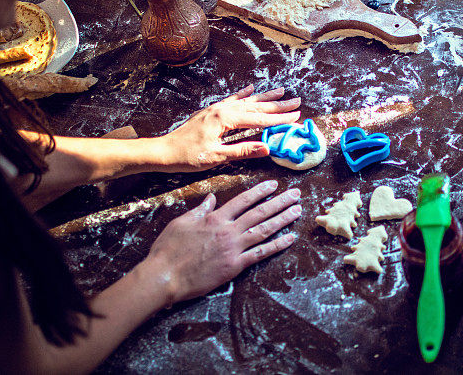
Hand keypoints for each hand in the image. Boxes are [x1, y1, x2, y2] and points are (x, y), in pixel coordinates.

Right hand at [143, 180, 301, 303]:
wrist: (164, 276)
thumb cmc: (168, 250)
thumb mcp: (182, 222)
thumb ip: (200, 210)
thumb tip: (212, 198)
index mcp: (215, 218)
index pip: (243, 200)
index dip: (261, 191)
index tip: (275, 185)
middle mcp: (228, 230)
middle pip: (260, 212)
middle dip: (280, 202)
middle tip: (296, 194)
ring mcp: (233, 248)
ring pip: (264, 230)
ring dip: (283, 219)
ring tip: (298, 211)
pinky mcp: (234, 266)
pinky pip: (261, 253)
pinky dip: (277, 245)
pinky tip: (290, 238)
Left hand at [157, 85, 299, 171]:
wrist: (163, 151)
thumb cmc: (187, 157)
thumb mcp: (216, 157)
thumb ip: (242, 151)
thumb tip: (267, 148)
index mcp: (225, 119)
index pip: (258, 119)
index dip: (279, 119)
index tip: (296, 116)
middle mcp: (222, 109)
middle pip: (255, 106)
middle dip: (277, 104)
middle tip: (297, 101)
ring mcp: (216, 109)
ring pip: (246, 100)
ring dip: (264, 96)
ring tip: (281, 91)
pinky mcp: (211, 112)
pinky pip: (232, 100)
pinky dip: (243, 94)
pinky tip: (251, 88)